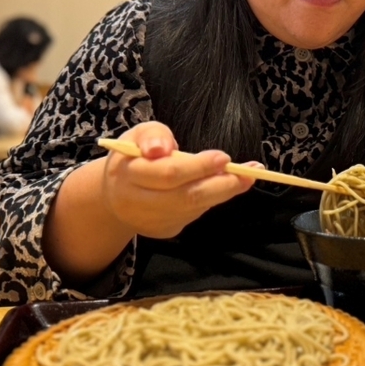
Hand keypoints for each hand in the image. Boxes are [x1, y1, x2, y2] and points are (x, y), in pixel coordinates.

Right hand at [99, 121, 256, 238]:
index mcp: (127, 174)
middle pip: (186, 197)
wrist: (116, 194)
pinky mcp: (165, 230)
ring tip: (247, 177)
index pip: (168, 173)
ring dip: (224, 192)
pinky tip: (227, 186)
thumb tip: (161, 148)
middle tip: (248, 173)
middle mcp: (138, 203)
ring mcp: (152, 221)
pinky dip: (213, 199)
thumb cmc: (133, 157)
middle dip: (221, 185)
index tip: (224, 157)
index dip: (198, 167)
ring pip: (195, 207)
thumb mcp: (138, 135)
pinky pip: (194, 214)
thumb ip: (153, 135)